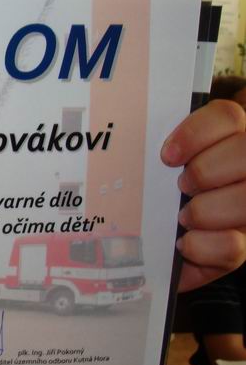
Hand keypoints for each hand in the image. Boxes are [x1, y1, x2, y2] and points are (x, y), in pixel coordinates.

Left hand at [162, 99, 245, 291]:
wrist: (166, 248)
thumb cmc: (162, 200)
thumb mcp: (161, 171)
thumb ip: (163, 152)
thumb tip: (130, 140)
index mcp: (230, 141)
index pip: (228, 117)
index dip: (196, 132)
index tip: (167, 156)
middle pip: (244, 152)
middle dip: (204, 171)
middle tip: (181, 186)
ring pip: (244, 200)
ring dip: (202, 210)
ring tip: (182, 217)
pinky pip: (232, 245)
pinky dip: (200, 246)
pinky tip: (184, 243)